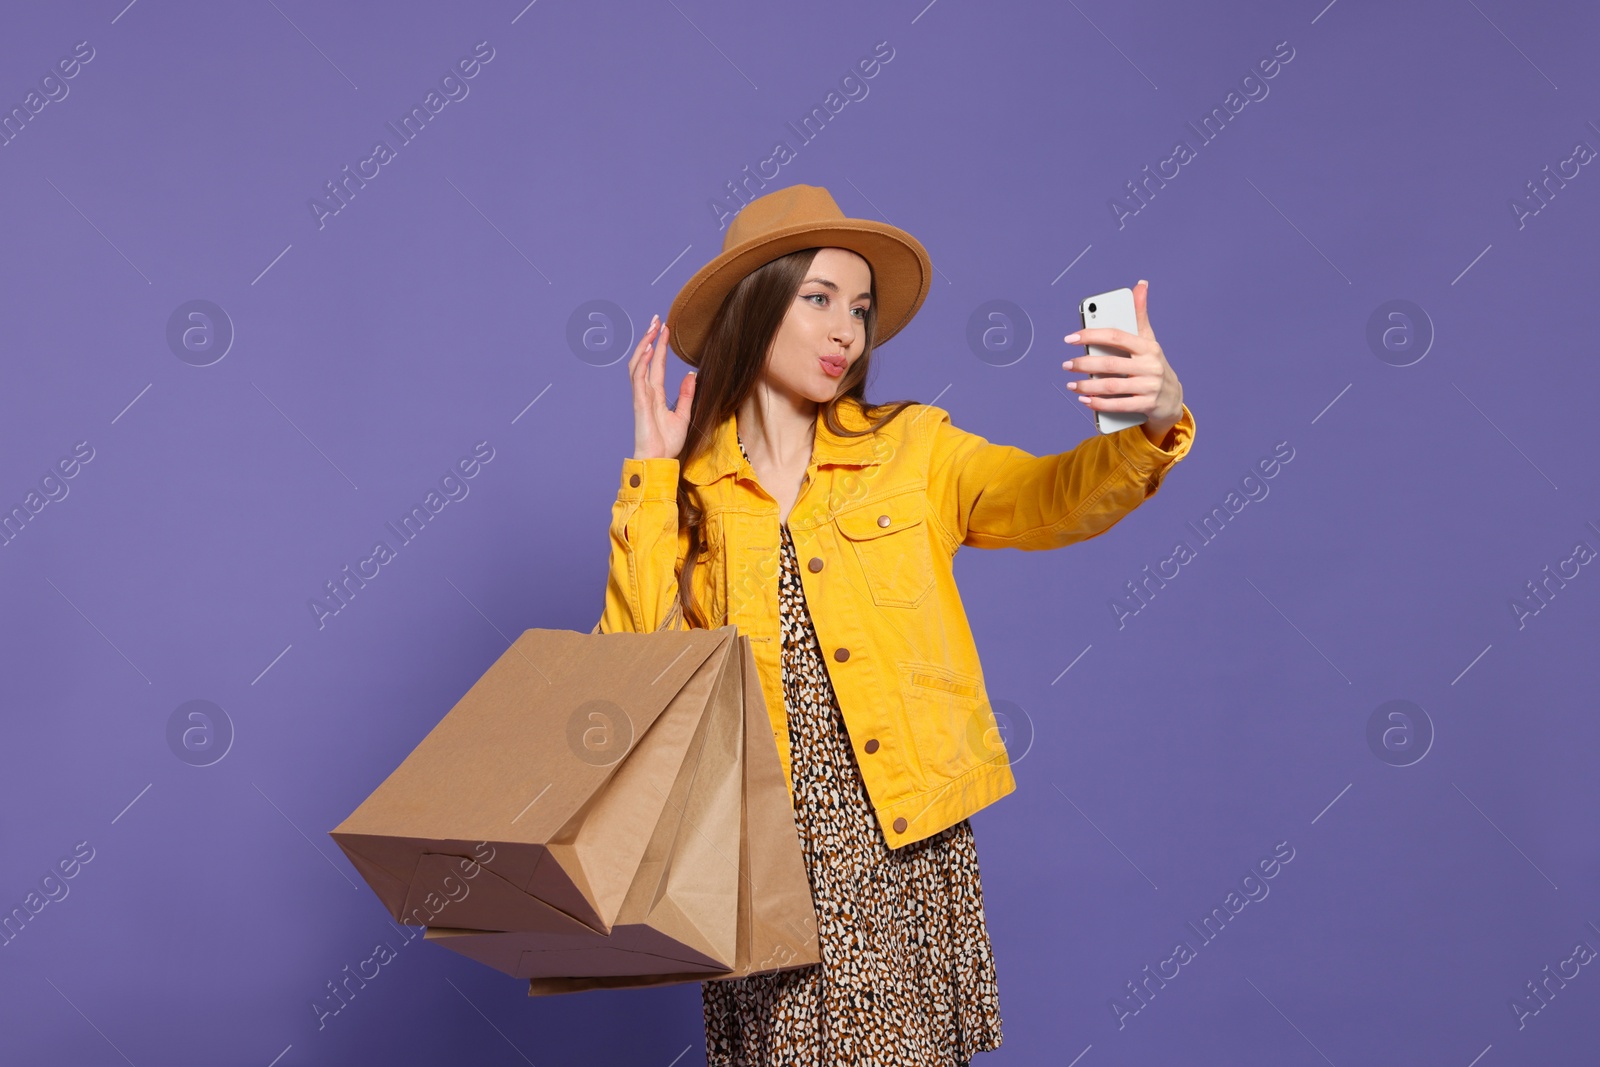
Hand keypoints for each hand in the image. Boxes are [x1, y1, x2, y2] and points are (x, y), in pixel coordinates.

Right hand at [629, 315, 695, 460]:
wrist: (659, 461)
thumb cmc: (668, 444)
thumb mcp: (683, 415)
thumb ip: (685, 395)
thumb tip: (691, 375)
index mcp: (655, 395)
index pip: (656, 365)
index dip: (659, 346)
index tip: (664, 329)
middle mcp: (646, 392)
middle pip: (645, 359)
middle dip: (650, 338)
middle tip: (656, 319)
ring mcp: (641, 396)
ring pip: (638, 364)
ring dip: (644, 345)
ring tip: (652, 328)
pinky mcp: (639, 402)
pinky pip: (638, 378)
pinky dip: (642, 362)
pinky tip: (648, 349)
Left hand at [1062, 279, 1183, 444]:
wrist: (1172, 398)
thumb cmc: (1153, 364)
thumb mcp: (1148, 340)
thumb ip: (1139, 314)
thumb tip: (1140, 285)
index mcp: (1148, 346)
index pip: (1116, 336)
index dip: (1091, 335)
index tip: (1070, 338)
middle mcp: (1150, 365)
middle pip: (1110, 363)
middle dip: (1084, 364)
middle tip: (1066, 365)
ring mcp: (1150, 386)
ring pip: (1111, 386)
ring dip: (1087, 386)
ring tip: (1071, 385)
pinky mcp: (1147, 405)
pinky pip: (1118, 405)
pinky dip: (1098, 403)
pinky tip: (1085, 400)